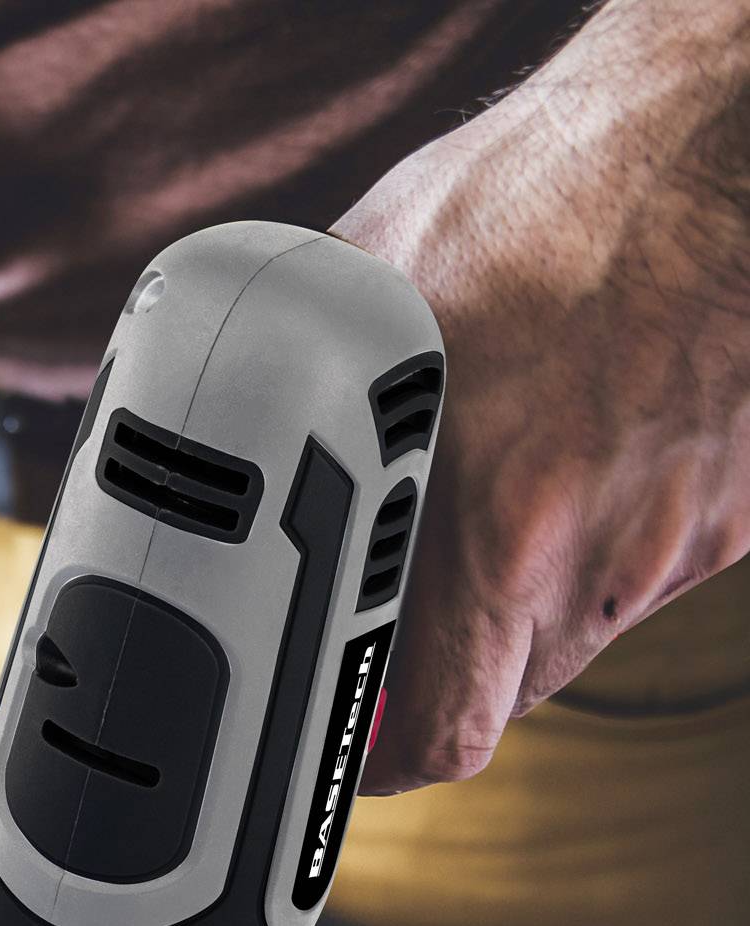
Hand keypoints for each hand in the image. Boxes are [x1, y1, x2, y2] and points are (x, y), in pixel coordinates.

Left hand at [334, 4, 749, 792]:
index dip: (370, 767)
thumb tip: (235, 438)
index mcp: (484, 527)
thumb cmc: (554, 195)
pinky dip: (598, 536)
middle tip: (383, 637)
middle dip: (427, 689)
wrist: (725, 148)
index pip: (430, 735)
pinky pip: (642, 566)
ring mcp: (671, 543)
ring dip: (508, 604)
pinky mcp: (736, 515)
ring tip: (486, 495)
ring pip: (565, 634)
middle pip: (491, 705)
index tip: (331, 760)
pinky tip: (574, 447)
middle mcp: (585, 560)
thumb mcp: (369, 297)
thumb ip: (308, 399)